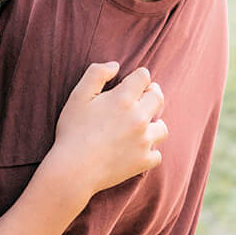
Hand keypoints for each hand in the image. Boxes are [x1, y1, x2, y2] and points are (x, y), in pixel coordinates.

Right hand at [45, 62, 167, 195]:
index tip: (133, 81)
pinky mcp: (145, 161)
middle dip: (151, 94)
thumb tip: (116, 65)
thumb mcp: (77, 96)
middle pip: (158, 98)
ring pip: (162, 127)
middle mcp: (139, 118)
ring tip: (141, 126)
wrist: (74, 169)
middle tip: (141, 98)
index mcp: (123, 99)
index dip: (139, 76)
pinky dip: (149, 150)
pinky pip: (157, 153)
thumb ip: (96, 74)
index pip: (144, 77)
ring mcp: (145, 141)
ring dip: (154, 124)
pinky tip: (137, 149)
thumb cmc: (72, 131)